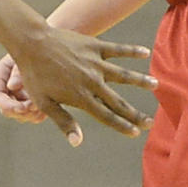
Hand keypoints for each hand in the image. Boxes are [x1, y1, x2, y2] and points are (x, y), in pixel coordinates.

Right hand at [0, 53, 45, 123]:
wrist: (51, 45)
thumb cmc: (37, 47)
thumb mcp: (26, 56)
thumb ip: (19, 71)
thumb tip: (11, 86)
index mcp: (0, 74)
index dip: (8, 105)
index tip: (22, 108)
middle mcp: (6, 86)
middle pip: (6, 109)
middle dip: (20, 111)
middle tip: (36, 107)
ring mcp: (18, 94)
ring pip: (18, 115)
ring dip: (30, 115)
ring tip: (43, 108)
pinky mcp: (30, 99)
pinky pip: (30, 115)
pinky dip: (37, 116)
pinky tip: (45, 111)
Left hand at [5, 30, 155, 145]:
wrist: (32, 44)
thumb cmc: (34, 75)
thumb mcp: (44, 102)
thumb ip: (64, 121)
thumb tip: (77, 142)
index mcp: (81, 97)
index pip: (106, 116)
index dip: (122, 126)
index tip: (135, 133)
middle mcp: (92, 82)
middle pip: (118, 101)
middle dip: (135, 113)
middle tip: (150, 122)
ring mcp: (95, 63)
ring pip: (123, 75)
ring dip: (140, 81)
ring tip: (156, 85)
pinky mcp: (95, 47)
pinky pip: (118, 50)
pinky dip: (132, 51)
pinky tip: (146, 52)